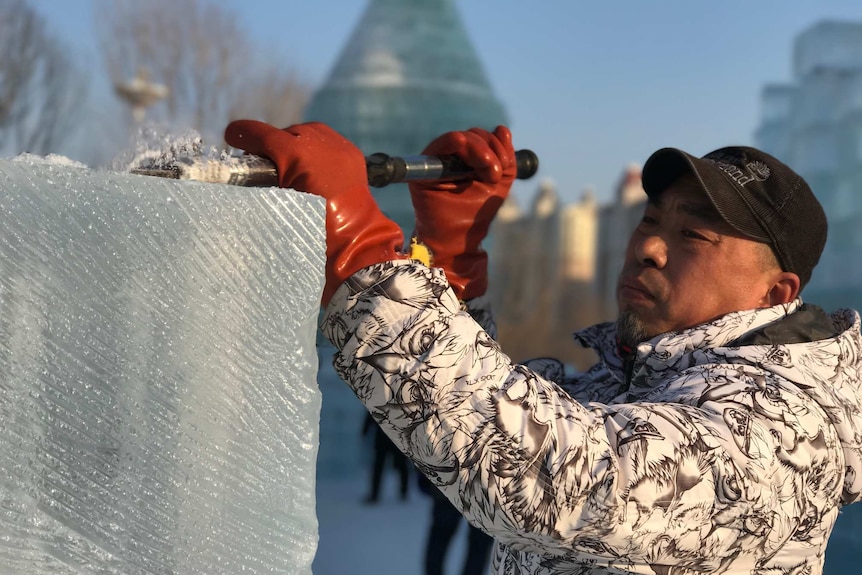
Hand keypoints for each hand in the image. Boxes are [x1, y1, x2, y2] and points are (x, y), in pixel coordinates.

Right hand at [224, 120, 403, 305]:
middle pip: (285, 133)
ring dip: (295, 146)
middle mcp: (319, 143)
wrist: (353, 240)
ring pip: (306, 134)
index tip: (230, 135)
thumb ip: (259, 182)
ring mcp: (339, 146)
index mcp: (296, 155)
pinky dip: (316, 150)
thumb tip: (244, 173)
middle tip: (265, 167)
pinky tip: (311, 167)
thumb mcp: (279, 205)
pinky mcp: (351, 152)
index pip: (264, 136)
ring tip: (290, 167)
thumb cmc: (312, 230)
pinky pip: (326, 141)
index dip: (244, 135)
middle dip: (272, 146)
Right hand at [409, 126, 515, 299]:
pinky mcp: (425, 168)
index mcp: (468, 159)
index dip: (498, 146)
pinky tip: (467, 151)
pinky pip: (444, 144)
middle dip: (491, 151)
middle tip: (495, 176)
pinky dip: (459, 144)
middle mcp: (451, 157)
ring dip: (481, 151)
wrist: (459, 239)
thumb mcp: (499, 183)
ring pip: (462, 137)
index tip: (504, 167)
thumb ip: (505, 158)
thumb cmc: (476, 214)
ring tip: (489, 177)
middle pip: (474, 134)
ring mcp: (436, 161)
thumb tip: (502, 129)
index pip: (483, 138)